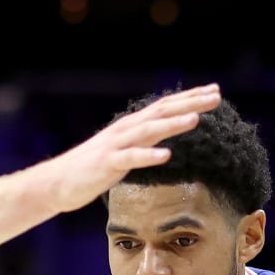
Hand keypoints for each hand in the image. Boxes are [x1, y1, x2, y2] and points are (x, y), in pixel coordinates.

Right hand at [34, 85, 222, 214]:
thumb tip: (166, 141)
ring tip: (195, 119)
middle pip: (162, 112)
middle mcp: (126, 130)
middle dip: (190, 103)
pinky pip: (130, 158)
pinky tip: (166, 156)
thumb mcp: (124, 151)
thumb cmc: (92, 169)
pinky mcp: (107, 164)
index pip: (165, 107)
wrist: (58, 182)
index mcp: (132, 126)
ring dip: (173, 124)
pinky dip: (148, 156)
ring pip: (149, 131)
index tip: (215, 91)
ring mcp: (116, 146)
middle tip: (216, 96)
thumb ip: (143, 142)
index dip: (190, 98)